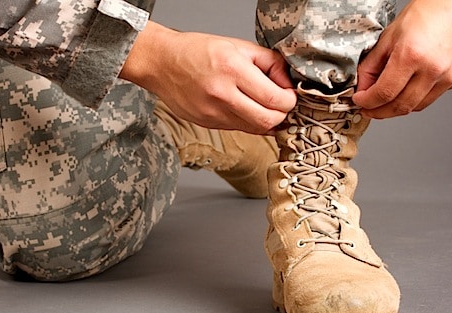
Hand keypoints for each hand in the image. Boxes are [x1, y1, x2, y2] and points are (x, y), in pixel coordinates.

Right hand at [120, 22, 295, 133]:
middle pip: (268, 121)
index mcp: (232, 69)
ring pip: (255, 129)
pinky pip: (239, 129)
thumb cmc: (197, 51)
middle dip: (282, 114)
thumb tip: (288, 82)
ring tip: (265, 105)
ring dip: (267, 120)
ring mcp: (213, 113)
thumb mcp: (238, 45)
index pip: (275, 99)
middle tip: (281, 103)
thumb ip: (269, 62)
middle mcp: (222, 94)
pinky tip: (248, 109)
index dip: (290, 100)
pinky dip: (249, 122)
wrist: (161, 63)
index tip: (289, 93)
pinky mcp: (208, 124)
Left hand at [353, 0, 451, 118]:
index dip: (367, 102)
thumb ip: (371, 66)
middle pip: (400, 106)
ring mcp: (448, 76)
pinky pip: (430, 98)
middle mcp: (433, 69)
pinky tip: (405, 90)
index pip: (384, 93)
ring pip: (416, 107)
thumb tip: (362, 88)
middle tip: (368, 109)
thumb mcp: (388, 37)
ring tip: (384, 101)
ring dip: (396, 108)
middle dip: (379, 112)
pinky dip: (414, 99)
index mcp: (412, 55)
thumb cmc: (425, 13)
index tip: (359, 101)